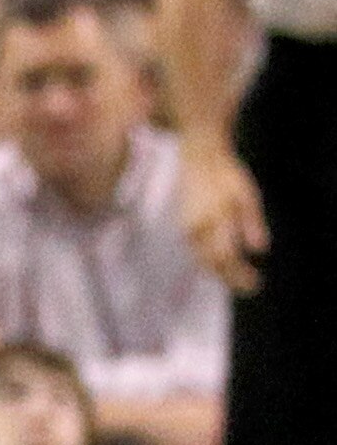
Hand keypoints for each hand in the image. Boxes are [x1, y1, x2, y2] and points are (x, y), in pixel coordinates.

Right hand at [178, 139, 268, 292]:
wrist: (197, 156)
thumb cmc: (225, 173)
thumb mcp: (246, 195)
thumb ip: (253, 222)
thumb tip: (260, 250)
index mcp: (214, 221)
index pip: (226, 257)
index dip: (240, 274)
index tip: (255, 283)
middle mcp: (197, 229)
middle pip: (212, 263)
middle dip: (229, 279)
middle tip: (248, 288)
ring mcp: (187, 228)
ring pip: (201, 259)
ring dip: (218, 272)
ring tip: (235, 280)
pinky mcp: (184, 225)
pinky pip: (196, 251)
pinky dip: (208, 261)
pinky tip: (219, 263)